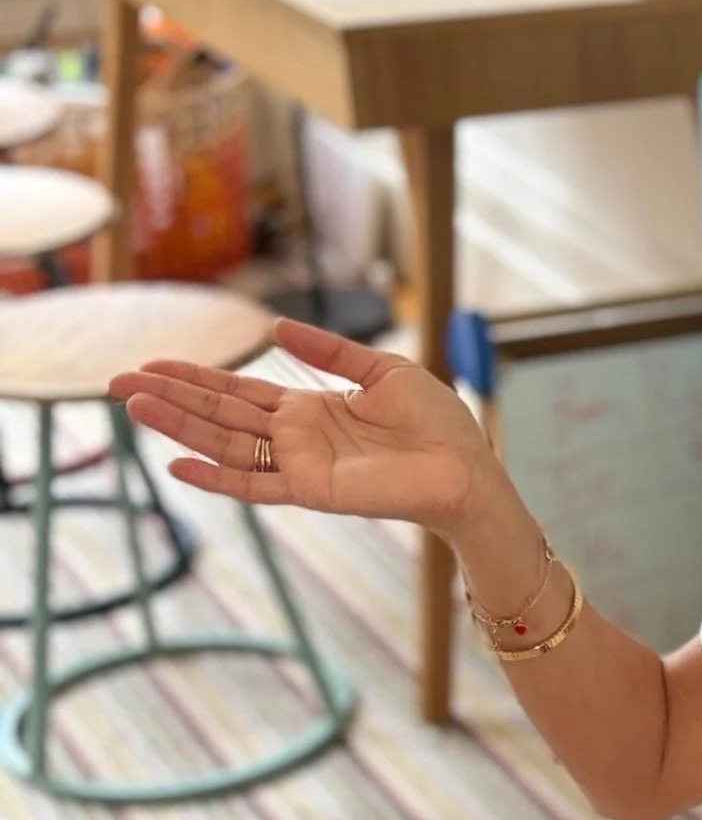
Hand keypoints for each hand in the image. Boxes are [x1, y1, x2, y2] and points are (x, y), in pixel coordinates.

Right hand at [110, 318, 494, 533]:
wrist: (467, 468)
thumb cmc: (437, 423)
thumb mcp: (381, 371)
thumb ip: (327, 351)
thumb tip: (275, 329)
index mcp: (309, 409)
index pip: (237, 391)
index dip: (195, 377)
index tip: (151, 363)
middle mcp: (295, 438)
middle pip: (218, 413)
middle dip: (169, 397)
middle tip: (116, 381)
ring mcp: (299, 465)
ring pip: (224, 443)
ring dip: (178, 425)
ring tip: (132, 405)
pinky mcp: (312, 490)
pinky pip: (254, 483)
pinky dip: (214, 476)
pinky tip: (176, 462)